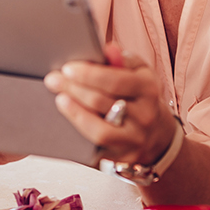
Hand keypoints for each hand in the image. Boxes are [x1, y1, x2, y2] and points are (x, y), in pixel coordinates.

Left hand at [43, 42, 176, 165]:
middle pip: (102, 103)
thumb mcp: (137, 72)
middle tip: (53, 80)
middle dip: (73, 89)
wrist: (156, 133)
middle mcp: (144, 116)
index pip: (115, 81)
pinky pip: (96, 152)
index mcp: (148, 89)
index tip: (67, 68)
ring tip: (60, 100)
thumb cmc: (139, 96)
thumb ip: (121, 60)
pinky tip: (65, 126)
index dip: (89, 74)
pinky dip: (79, 138)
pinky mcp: (122, 160)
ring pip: (100, 131)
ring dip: (75, 115)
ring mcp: (134, 140)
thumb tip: (109, 49)